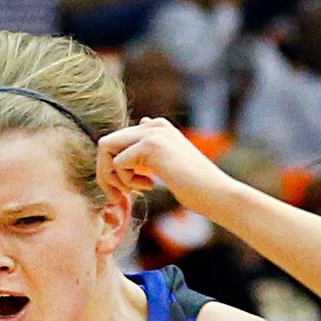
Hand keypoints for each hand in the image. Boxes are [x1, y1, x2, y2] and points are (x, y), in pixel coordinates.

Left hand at [98, 117, 228, 213]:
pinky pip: (118, 164)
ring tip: (135, 191)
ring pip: (106, 149)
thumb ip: (147, 154)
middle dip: (105, 173)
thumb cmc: (194, 187)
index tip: (127, 190)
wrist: (215, 193)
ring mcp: (152, 132)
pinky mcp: (150, 145)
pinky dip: (126, 181)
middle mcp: (153, 125)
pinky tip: (149, 186)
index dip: (113, 169)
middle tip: (119, 196)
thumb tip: (134, 142)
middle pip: (107, 143)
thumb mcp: (167, 166)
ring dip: (112, 177)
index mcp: (157, 127)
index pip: (117, 142)